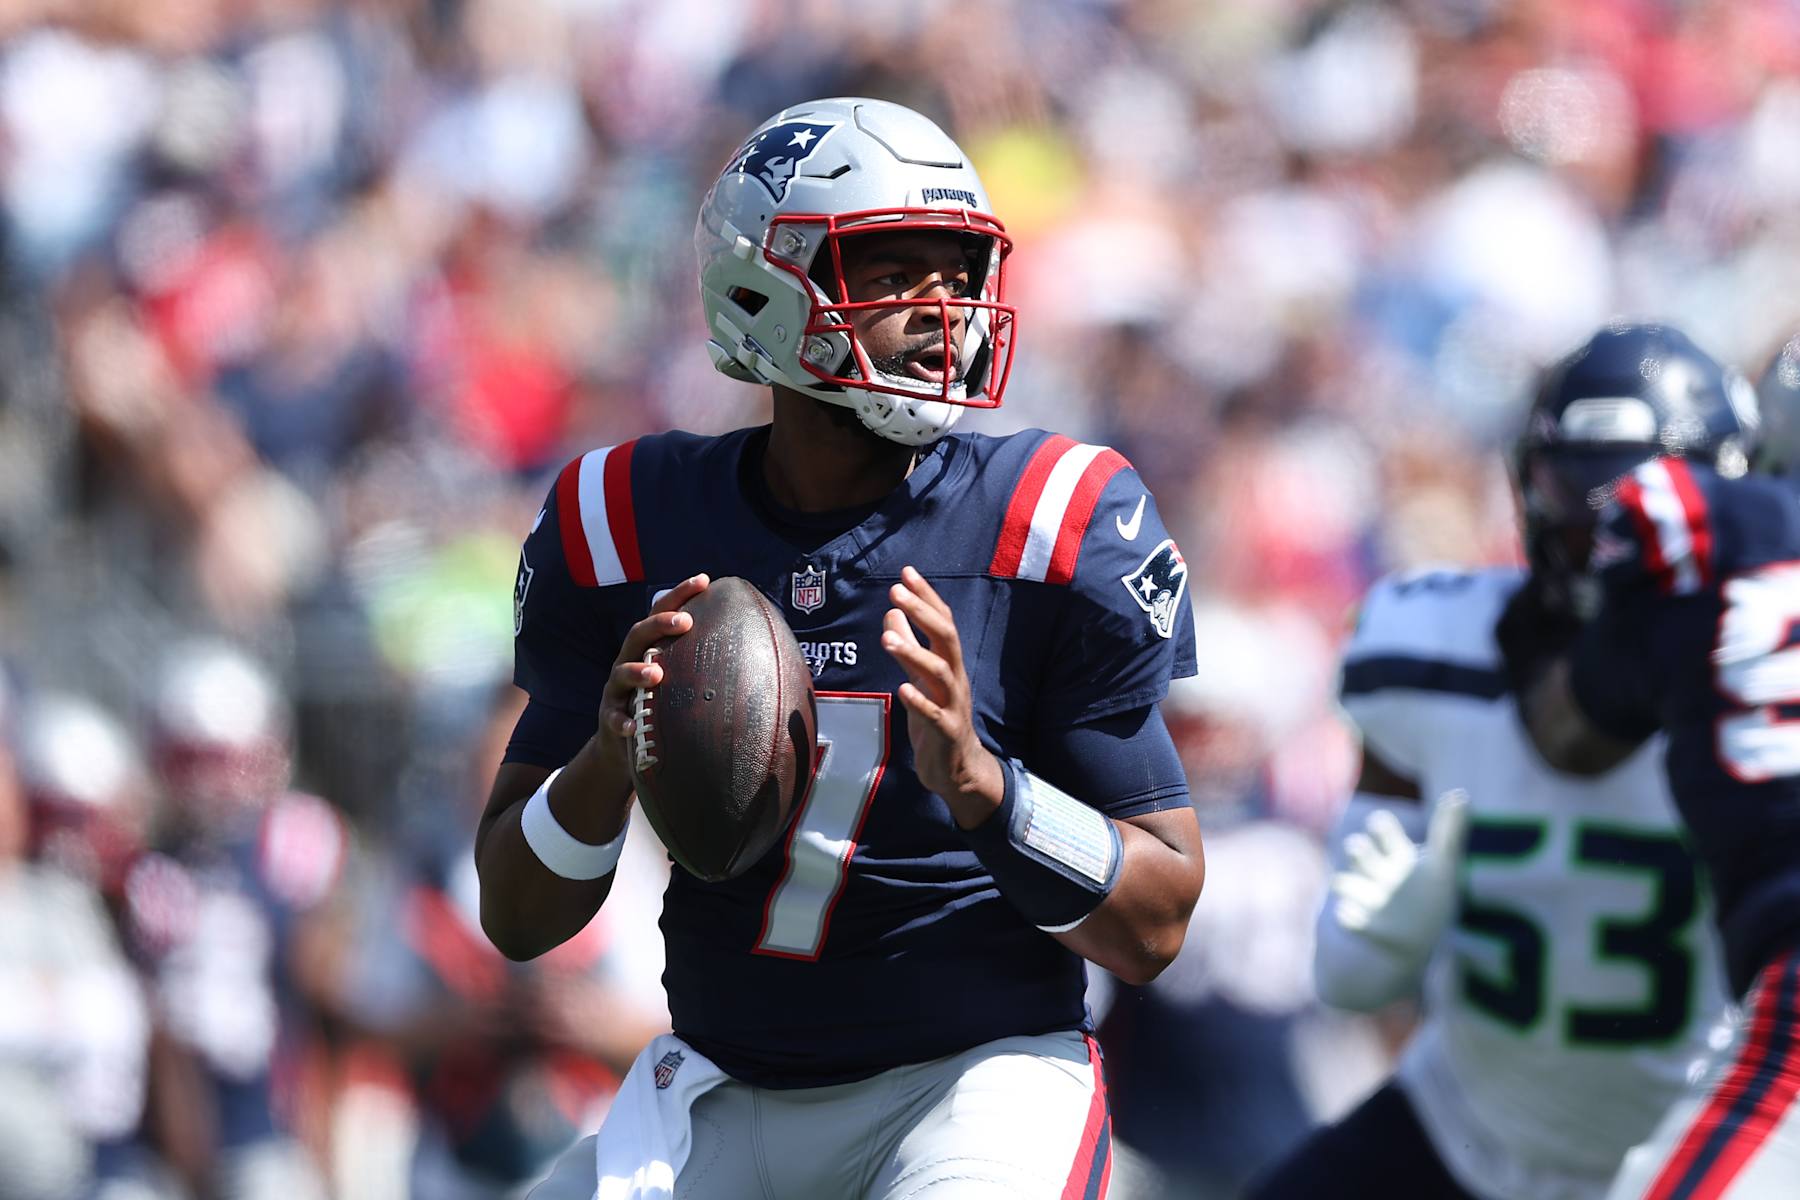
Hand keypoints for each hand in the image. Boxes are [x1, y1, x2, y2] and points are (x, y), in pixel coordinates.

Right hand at [589, 574, 710, 786]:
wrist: (621, 743)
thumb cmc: (661, 705)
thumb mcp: (678, 680)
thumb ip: (703, 663)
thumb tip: (759, 653)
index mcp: (648, 647)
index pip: (661, 613)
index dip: (680, 595)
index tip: (704, 580)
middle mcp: (629, 661)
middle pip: (638, 634)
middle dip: (660, 624)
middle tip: (686, 622)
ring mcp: (616, 689)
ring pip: (622, 673)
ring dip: (637, 671)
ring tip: (656, 674)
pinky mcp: (609, 717)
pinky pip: (612, 717)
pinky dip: (621, 721)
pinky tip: (632, 727)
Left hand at [882, 566, 1003, 827]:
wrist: (957, 770)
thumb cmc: (936, 719)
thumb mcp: (919, 679)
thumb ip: (907, 647)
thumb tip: (891, 613)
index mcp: (948, 663)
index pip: (942, 621)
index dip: (926, 597)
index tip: (907, 572)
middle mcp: (955, 679)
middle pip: (946, 638)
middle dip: (923, 613)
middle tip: (896, 592)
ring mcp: (953, 705)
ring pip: (940, 674)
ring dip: (915, 654)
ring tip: (888, 639)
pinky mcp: (947, 733)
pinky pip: (935, 715)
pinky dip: (919, 701)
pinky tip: (902, 689)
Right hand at [1331, 790, 1470, 961]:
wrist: (1412, 945)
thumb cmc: (1429, 901)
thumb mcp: (1443, 865)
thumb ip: (1449, 831)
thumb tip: (1461, 793)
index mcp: (1396, 856)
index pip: (1381, 829)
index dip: (1382, 826)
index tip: (1383, 825)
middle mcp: (1375, 873)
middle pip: (1357, 849)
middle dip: (1358, 848)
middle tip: (1363, 851)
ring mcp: (1363, 897)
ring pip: (1343, 881)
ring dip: (1352, 885)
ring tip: (1371, 896)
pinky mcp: (1355, 922)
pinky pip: (1343, 916)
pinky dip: (1349, 917)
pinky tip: (1360, 918)